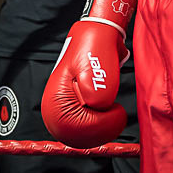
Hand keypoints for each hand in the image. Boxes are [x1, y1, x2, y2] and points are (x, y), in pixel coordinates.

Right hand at [41, 0, 137, 147]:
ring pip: (82, 135)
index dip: (101, 124)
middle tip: (118, 115)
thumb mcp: (95, 67)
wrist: (97, 36)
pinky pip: (86, 128)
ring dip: (102, 127)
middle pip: (77, 136)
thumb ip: (97, 92)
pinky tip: (109, 112)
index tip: (117, 111)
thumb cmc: (94, 47)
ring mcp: (63, 108)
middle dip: (102, 128)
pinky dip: (100, 125)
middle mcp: (54, 107)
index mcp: (55, 97)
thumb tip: (100, 109)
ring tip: (115, 112)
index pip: (76, 128)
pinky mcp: (73, 109)